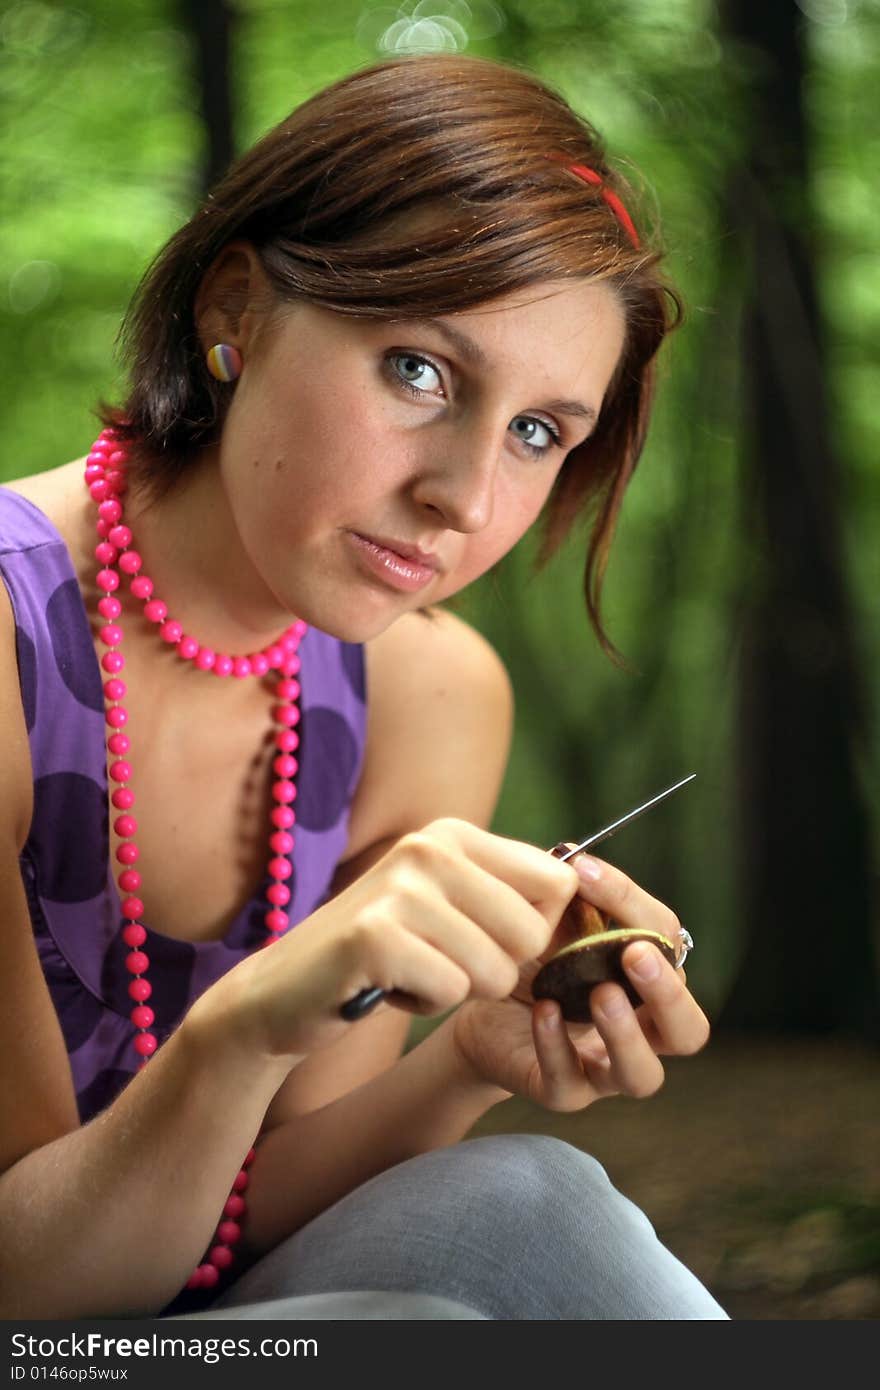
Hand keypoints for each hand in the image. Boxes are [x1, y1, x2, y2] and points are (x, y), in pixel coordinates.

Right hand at [191, 818, 579, 1063]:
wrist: (282, 992)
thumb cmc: (380, 955)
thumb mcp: (445, 906)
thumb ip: (506, 895)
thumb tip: (583, 890)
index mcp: (453, 834)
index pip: (557, 881)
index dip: (537, 932)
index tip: (488, 942)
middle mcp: (430, 846)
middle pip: (533, 932)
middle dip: (496, 968)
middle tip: (439, 961)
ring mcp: (401, 886)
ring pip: (496, 968)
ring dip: (457, 988)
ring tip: (409, 970)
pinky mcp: (377, 935)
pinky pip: (452, 990)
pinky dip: (424, 1003)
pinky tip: (387, 986)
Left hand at [452, 854, 709, 1110]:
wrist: (477, 1008)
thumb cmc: (532, 960)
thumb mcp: (552, 924)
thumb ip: (571, 898)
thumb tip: (572, 857)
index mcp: (650, 982)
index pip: (668, 942)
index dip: (633, 904)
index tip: (584, 870)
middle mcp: (643, 1031)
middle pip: (689, 1029)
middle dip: (669, 993)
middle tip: (636, 955)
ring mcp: (605, 1070)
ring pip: (643, 1074)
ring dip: (626, 1032)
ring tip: (601, 993)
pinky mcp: (563, 1092)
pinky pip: (571, 1082)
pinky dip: (557, 1046)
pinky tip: (542, 1012)